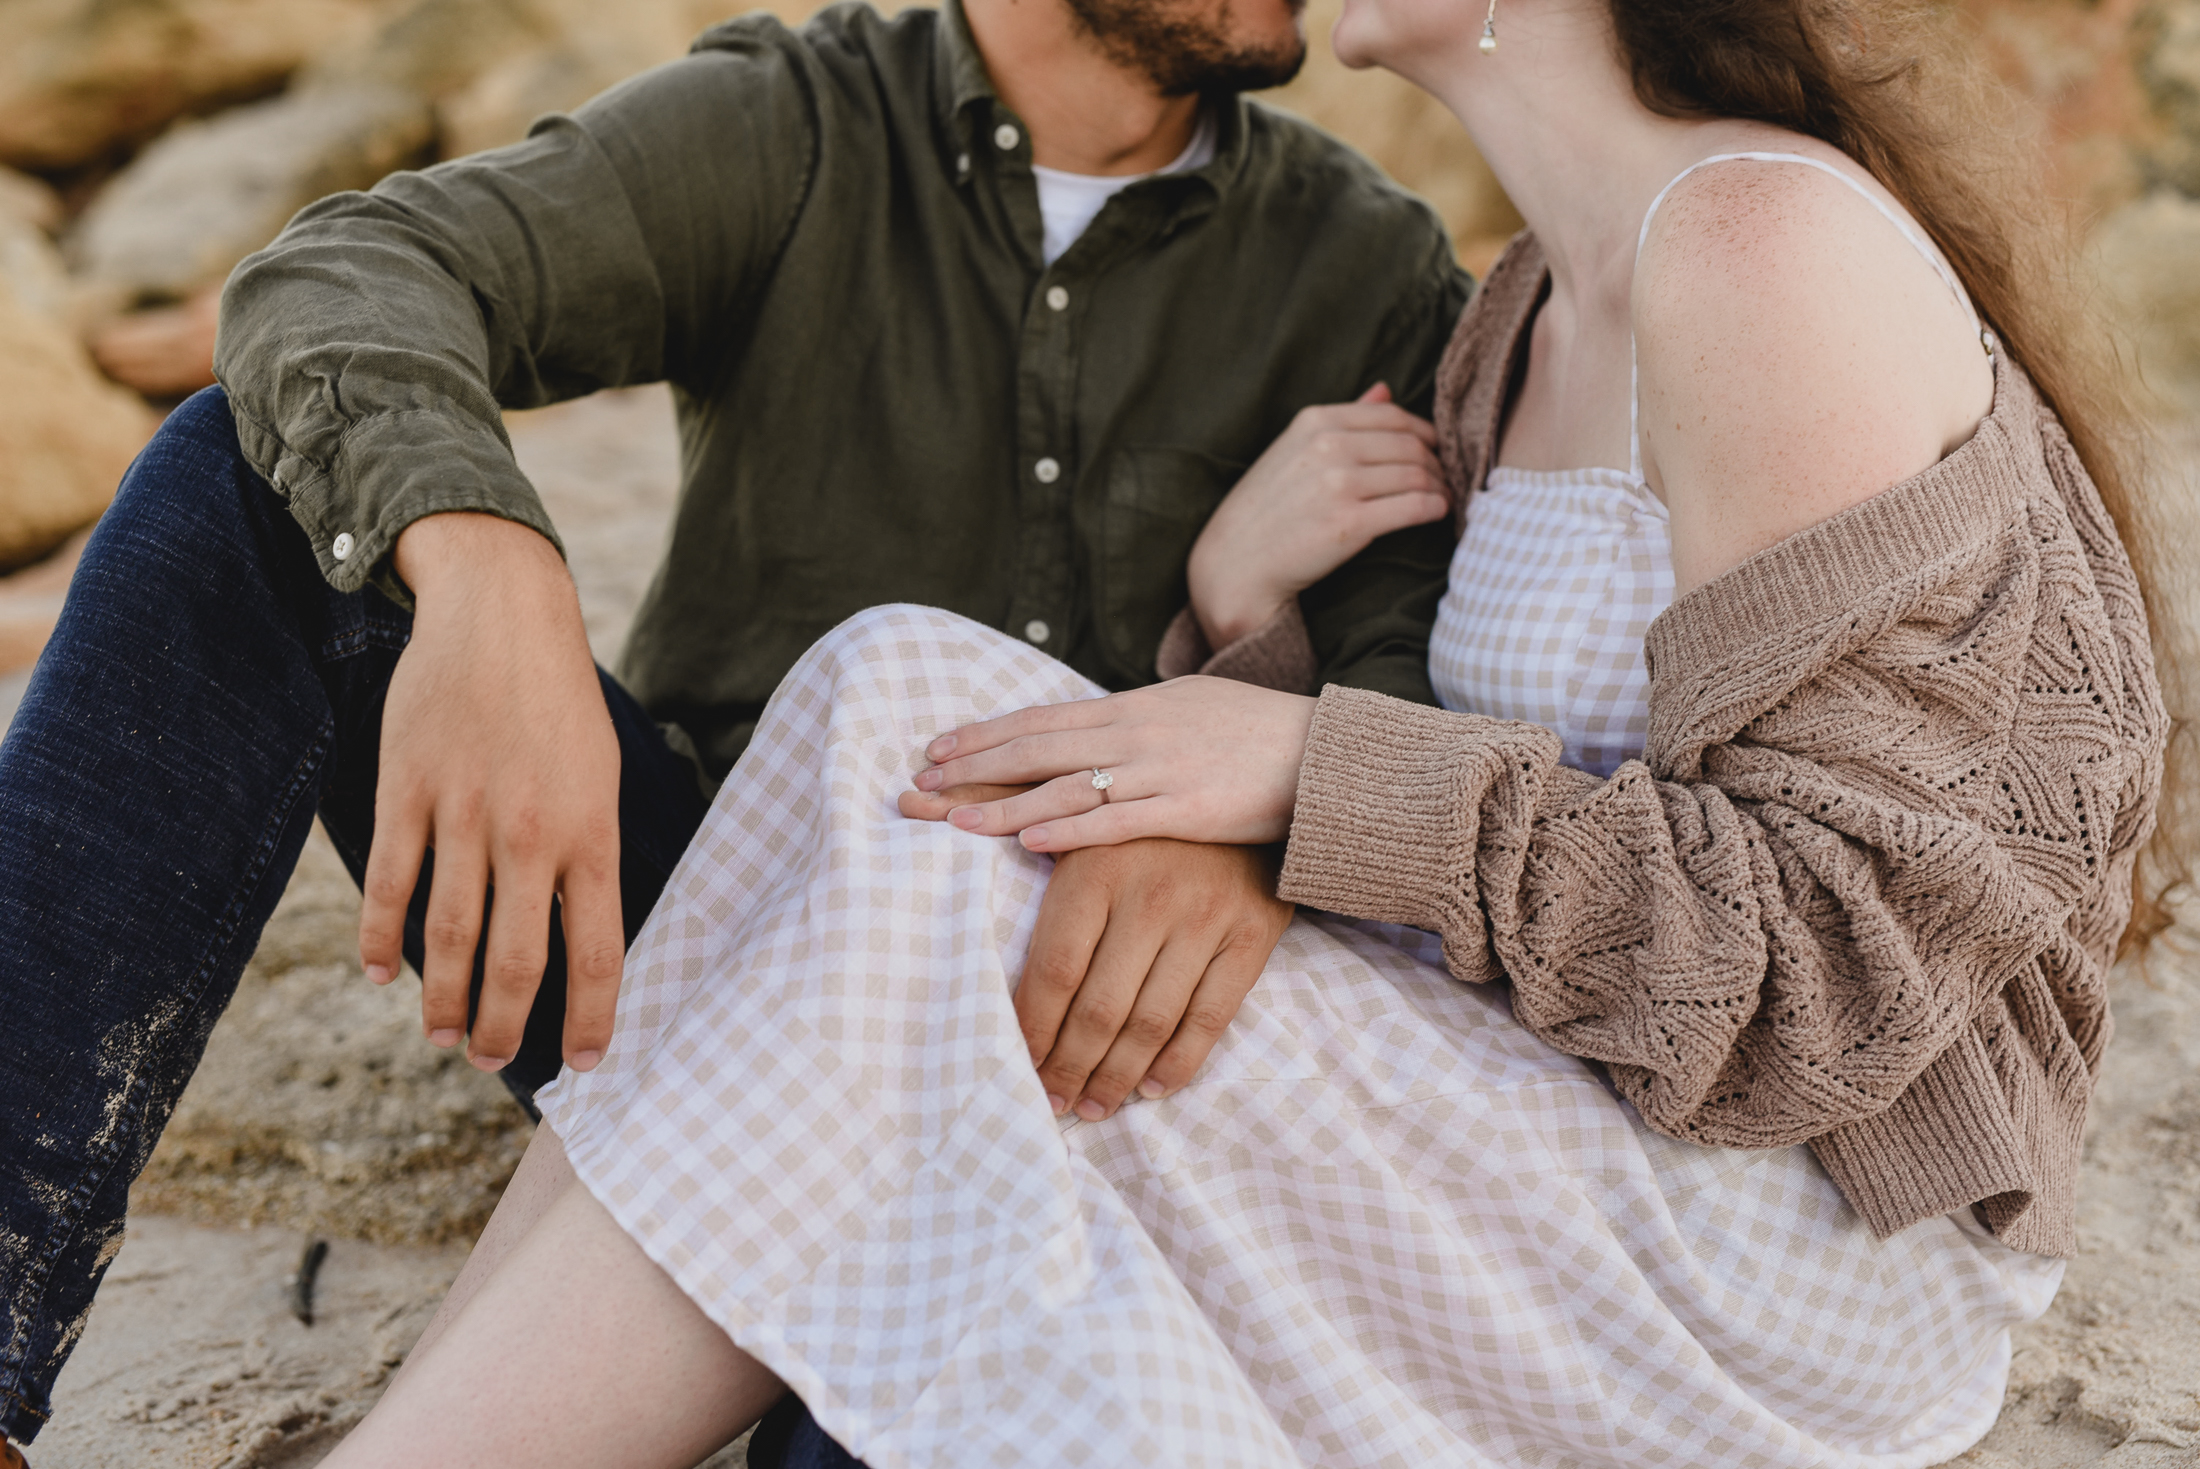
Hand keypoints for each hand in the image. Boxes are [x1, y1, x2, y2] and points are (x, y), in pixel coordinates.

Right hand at [360, 512, 622, 1073]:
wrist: (502, 614)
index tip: (587, 1064)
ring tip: (444, 1038)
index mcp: (589, 832)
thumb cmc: (559, 704)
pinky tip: (380, 974)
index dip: (592, 1016)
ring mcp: (463, 812)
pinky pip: (390, 882)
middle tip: (491, 1060)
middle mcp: (529, 832)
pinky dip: (382, 938)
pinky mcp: (407, 790)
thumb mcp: (599, 777)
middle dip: (506, 1025)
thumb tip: (577, 935)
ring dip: (444, 999)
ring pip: (450, 934)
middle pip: (516, 959)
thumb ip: (585, 853)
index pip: (597, 949)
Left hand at [893, 805, 1293, 1120]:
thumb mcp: (1064, 797)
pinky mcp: (1252, 934)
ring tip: (1092, 1107)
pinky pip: (1212, 1017)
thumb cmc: (1134, 801)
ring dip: (1118, 1078)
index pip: (1053, 974)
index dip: (1032, 1032)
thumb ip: (988, 805)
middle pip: (1098, 1010)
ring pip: (1152, 1023)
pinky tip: (1152, 1087)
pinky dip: (1180, 1062)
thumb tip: (904, 799)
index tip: (1017, 1068)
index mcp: (1096, 867)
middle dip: (1069, 1068)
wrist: (1241, 778)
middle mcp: (1152, 895)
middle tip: (1052, 1103)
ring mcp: (1205, 918)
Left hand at [908, 676, 1316, 851]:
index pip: (1043, 718)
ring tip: (953, 820)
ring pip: (1066, 786)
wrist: (1326, 755)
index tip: (937, 747)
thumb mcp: (1188, 710)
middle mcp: (1139, 732)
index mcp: (1136, 705)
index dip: (986, 733)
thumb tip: (1091, 732)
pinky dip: (1068, 830)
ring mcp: (1162, 770)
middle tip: (920, 783)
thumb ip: (1137, 723)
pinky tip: (1027, 841)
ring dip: (1004, 804)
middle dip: (975, 766)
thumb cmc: (1258, 734)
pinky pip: (1116, 820)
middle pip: (1038, 747)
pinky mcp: (1190, 810)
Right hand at [1186, 383, 1446, 648]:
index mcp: (1315, 422)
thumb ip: (1344, 418)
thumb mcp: (1294, 450)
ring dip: (1439, 486)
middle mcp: (1328, 447)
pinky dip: (1435, 508)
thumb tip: (1385, 388)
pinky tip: (1437, 513)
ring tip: (1442, 497)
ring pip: (1416, 474)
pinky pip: (1414, 507)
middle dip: (1435, 462)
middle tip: (1443, 478)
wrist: (1234, 563)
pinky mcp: (1350, 523)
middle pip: (1410, 444)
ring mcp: (1338, 484)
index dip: (1423, 432)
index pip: (1392, 415)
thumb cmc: (1266, 509)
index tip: (1433, 450)